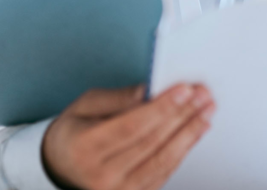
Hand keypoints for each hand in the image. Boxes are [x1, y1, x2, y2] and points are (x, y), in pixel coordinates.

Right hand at [42, 84, 214, 189]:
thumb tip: (148, 90)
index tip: (184, 90)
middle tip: (202, 96)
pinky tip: (194, 133)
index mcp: (85, 147)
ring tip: (205, 112)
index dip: (161, 108)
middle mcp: (101, 176)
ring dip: (189, 134)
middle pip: (152, 143)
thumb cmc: (74, 133)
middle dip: (182, 116)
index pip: (131, 127)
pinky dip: (183, 151)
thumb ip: (118, 98)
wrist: (61, 167)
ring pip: (163, 162)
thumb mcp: (85, 105)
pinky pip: (164, 173)